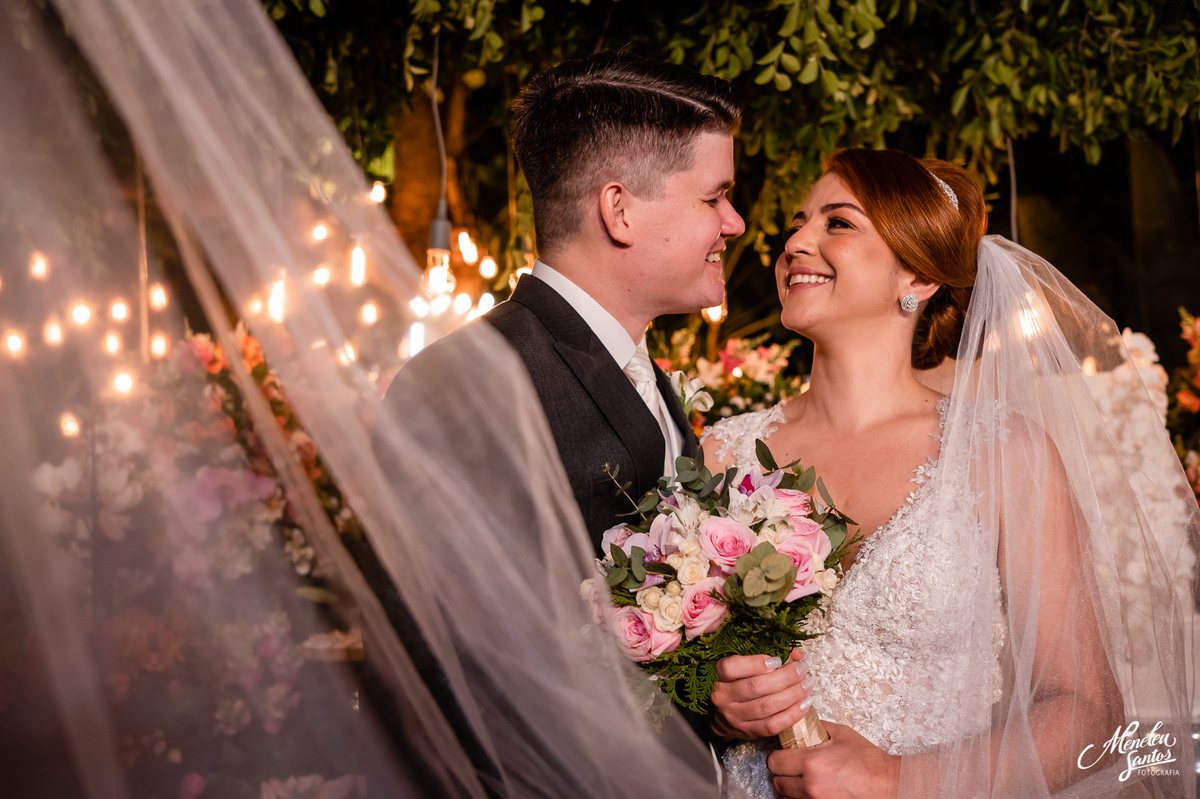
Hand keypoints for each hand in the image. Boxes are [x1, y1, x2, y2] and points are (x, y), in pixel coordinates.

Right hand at [709, 650, 813, 739]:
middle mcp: (723, 697)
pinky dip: (792, 715)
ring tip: (807, 685)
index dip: (756, 663)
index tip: (778, 660)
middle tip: (802, 670)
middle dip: (785, 677)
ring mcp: (735, 716)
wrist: (719, 716)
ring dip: (792, 695)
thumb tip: (796, 654)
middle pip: (756, 686)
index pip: (731, 668)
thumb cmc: (734, 684)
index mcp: (718, 676)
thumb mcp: (741, 666)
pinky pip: (772, 725)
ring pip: (766, 706)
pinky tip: (804, 704)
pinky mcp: (747, 732)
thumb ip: (765, 657)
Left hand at [766, 721, 899, 798]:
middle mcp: (810, 785)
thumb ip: (816, 727)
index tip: (785, 754)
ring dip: (791, 788)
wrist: (887, 784)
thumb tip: (801, 721)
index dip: (779, 756)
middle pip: (777, 781)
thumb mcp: (841, 734)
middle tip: (794, 767)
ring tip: (805, 779)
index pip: (775, 761)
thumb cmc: (868, 762)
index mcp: (811, 762)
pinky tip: (813, 790)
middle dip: (783, 773)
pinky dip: (801, 798)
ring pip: (786, 796)